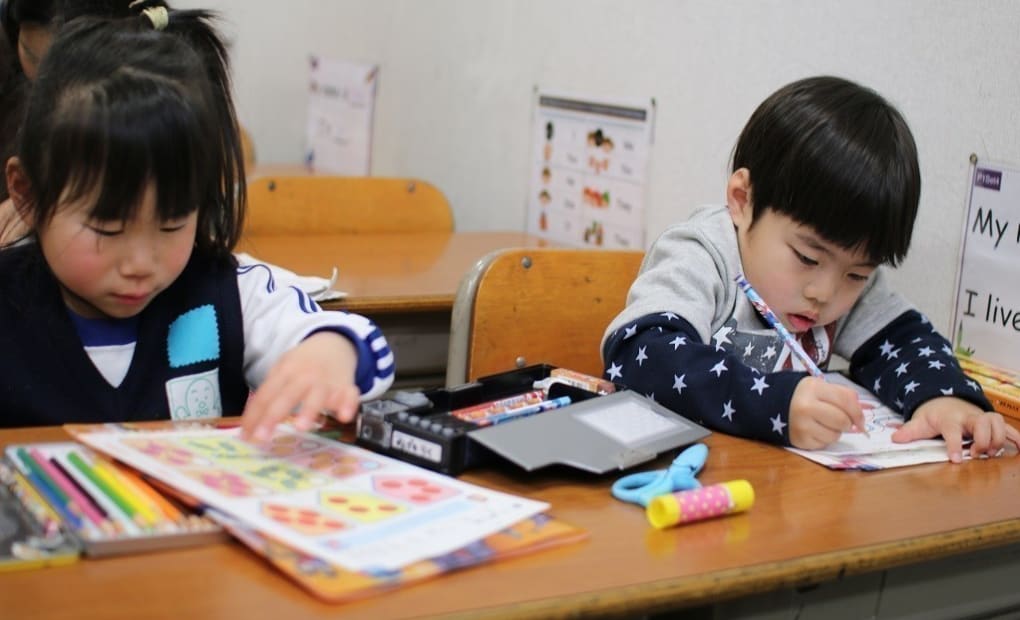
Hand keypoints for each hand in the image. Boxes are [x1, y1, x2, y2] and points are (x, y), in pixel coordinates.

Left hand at [240, 332, 361, 441]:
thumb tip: (250, 426)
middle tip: (262, 437)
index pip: (266, 394)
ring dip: (309, 410)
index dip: (254, 415)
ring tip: (301, 427)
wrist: (334, 344)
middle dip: (273, 416)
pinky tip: (344, 416)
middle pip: (287, 396)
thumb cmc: (303, 364)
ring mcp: (327, 381)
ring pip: (318, 395)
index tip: (245, 436)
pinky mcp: (346, 387)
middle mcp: (305, 376)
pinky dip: (348, 405)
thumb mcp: (282, 369)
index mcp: (285, 371)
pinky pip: (349, 396)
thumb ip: (270, 393)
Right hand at [788, 377, 866, 448]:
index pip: (846, 401)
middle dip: (847, 424)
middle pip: (842, 421)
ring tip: (825, 424)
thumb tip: (861, 418)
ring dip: (835, 432)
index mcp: (813, 388)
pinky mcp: (799, 440)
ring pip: (835, 435)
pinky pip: (824, 444)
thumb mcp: (822, 387)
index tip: (861, 421)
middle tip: (843, 422)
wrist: (776, 406)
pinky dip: (824, 439)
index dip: (858, 413)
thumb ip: (844, 396)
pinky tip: (815, 431)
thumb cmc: (805, 396)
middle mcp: (805, 406)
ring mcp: (801, 425)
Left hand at [892, 397, 1019, 463]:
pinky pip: (1008, 427)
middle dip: (983, 441)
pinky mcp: (991, 421)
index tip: (956, 460)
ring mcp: (981, 417)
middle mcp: (968, 416)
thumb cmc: (933, 414)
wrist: (945, 399)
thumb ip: (909, 431)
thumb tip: (895, 438)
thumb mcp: (919, 421)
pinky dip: (1016, 437)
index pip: (952, 430)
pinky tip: (1019, 448)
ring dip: (998, 439)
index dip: (954, 445)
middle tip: (976, 455)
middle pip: (982, 423)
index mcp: (949, 418)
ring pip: (997, 422)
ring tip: (991, 453)